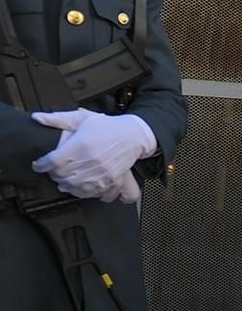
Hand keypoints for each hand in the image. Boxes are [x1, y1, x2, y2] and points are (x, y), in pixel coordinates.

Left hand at [31, 110, 157, 198]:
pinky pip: (90, 192)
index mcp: (81, 144)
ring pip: (74, 186)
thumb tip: (38, 118)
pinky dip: (80, 191)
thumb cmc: (109, 126)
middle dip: (53, 174)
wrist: (134, 135)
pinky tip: (77, 185)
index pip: (53, 160)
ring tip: (63, 178)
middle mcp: (90, 160)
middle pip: (61, 175)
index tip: (39, 164)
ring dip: (64, 184)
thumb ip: (58, 119)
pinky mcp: (110, 180)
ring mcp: (101, 172)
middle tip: (52, 170)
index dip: (41, 164)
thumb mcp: (82, 118)